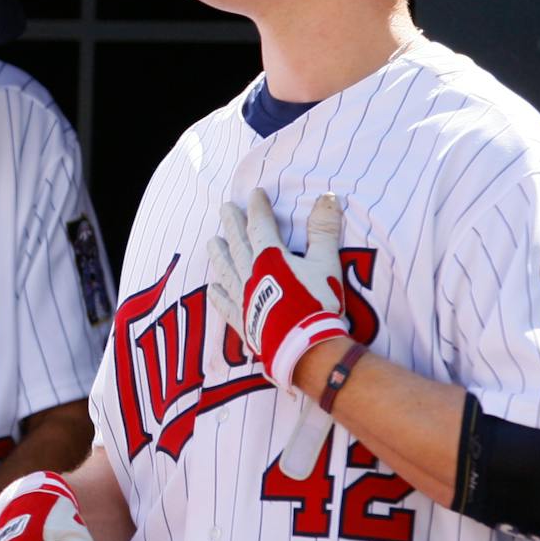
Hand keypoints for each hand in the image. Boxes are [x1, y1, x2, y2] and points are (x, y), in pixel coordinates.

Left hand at [208, 188, 347, 391]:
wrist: (304, 347)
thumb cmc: (317, 303)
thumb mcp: (326, 263)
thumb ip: (324, 230)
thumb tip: (328, 196)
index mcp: (270, 257)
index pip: (261, 225)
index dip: (258, 207)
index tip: (255, 193)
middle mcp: (251, 274)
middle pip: (238, 243)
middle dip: (232, 223)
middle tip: (224, 207)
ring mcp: (244, 298)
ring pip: (227, 270)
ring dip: (219, 254)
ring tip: (211, 241)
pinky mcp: (243, 321)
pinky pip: (226, 304)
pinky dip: (218, 295)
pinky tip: (212, 289)